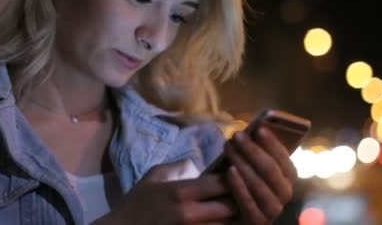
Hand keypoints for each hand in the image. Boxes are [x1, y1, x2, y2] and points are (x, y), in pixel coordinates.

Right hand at [95, 159, 237, 223]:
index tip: (238, 174)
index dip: (235, 177)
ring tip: (238, 209)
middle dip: (241, 199)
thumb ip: (177, 166)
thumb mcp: (153, 177)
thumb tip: (199, 162)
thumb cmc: (136, 204)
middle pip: (232, 206)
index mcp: (181, 191)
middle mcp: (189, 213)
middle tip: (245, 194)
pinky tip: (223, 221)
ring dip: (236, 218)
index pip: (222, 182)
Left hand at [225, 128, 297, 224]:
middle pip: (272, 171)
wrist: (226, 209)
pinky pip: (249, 204)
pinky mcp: (257, 223)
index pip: (285, 161)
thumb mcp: (247, 162)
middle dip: (254, 151)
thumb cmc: (238, 178)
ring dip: (244, 164)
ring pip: (261, 186)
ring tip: (229, 148)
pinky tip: (229, 170)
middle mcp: (284, 195)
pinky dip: (240, 186)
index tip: (258, 129)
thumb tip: (251, 132)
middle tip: (237, 135)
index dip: (273, 145)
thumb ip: (253, 151)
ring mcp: (272, 211)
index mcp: (287, 178)